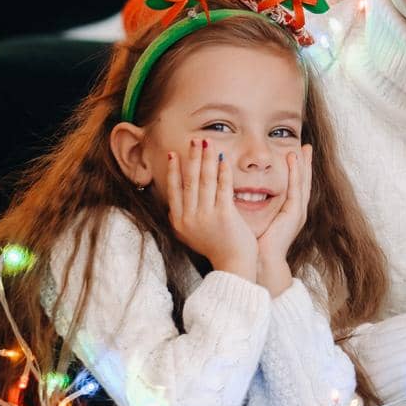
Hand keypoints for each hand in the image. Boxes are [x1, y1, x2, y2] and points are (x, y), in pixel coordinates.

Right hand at [166, 139, 256, 278]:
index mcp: (180, 222)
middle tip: (193, 140)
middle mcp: (190, 218)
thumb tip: (174, 206)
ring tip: (207, 143)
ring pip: (205, 181)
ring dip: (206, 159)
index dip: (173, 171)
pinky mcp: (224, 215)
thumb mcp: (191, 236)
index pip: (174, 191)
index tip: (173, 155)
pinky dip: (223, 171)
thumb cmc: (216, 250)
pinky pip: (222, 187)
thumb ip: (183, 220)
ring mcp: (206, 216)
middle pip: (189, 181)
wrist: (232, 265)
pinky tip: (223, 159)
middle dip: (191, 158)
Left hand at [255, 145, 311, 296]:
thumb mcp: (252, 219)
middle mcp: (296, 211)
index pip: (293, 186)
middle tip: (307, 147)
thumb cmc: (252, 244)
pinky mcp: (294, 213)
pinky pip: (296, 188)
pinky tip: (293, 160)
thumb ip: (248, 204)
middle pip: (303, 182)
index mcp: (286, 212)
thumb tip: (234, 191)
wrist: (260, 262)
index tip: (294, 153)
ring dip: (303, 165)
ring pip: (303, 182)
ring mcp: (297, 212)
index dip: (295, 170)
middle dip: (305, 164)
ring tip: (303, 149)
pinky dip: (295, 173)